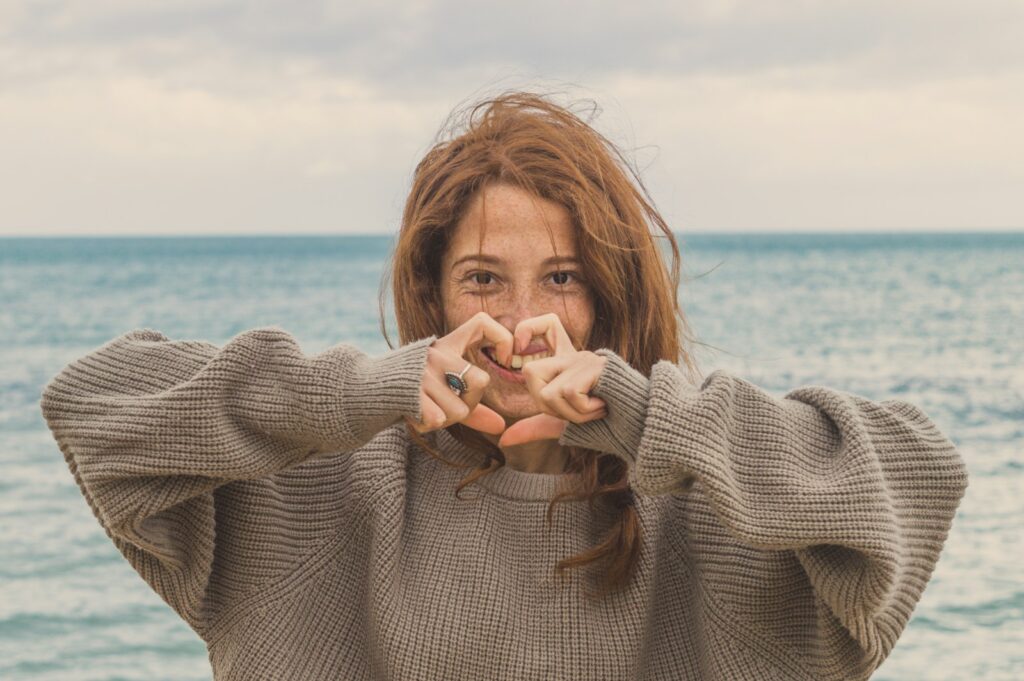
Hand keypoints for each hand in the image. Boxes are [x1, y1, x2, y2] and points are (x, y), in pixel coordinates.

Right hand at [409, 311, 514, 435]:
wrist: (365, 391)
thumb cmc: (410, 391)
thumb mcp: (443, 390)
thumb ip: (473, 407)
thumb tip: (500, 427)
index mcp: (446, 346)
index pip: (483, 323)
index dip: (503, 338)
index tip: (506, 359)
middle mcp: (436, 354)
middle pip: (480, 381)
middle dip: (470, 402)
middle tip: (450, 404)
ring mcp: (423, 372)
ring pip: (460, 410)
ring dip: (447, 420)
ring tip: (428, 410)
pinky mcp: (410, 391)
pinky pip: (438, 419)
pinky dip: (429, 425)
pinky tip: (416, 416)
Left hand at [498, 313, 607, 447]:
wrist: (640, 426)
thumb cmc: (605, 422)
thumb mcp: (563, 423)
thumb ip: (534, 426)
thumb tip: (503, 441)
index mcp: (567, 363)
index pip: (547, 324)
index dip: (528, 329)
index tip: (521, 348)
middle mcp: (574, 357)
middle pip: (531, 373)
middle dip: (546, 405)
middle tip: (574, 410)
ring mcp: (585, 360)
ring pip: (549, 393)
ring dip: (570, 414)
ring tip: (594, 411)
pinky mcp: (595, 367)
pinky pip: (569, 394)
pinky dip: (584, 411)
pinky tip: (603, 407)